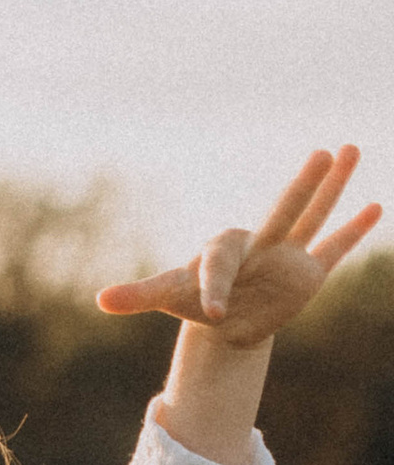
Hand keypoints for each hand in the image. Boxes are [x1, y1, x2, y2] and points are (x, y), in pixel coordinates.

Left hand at [95, 145, 378, 349]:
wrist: (225, 314)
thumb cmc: (193, 298)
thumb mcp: (166, 296)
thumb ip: (138, 295)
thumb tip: (99, 300)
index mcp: (222, 250)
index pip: (221, 265)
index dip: (216, 288)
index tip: (215, 314)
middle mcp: (259, 244)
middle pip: (284, 210)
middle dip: (301, 186)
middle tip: (320, 154)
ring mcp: (286, 255)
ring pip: (312, 216)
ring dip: (332, 188)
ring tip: (349, 150)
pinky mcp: (306, 274)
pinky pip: (333, 250)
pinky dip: (352, 233)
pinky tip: (374, 207)